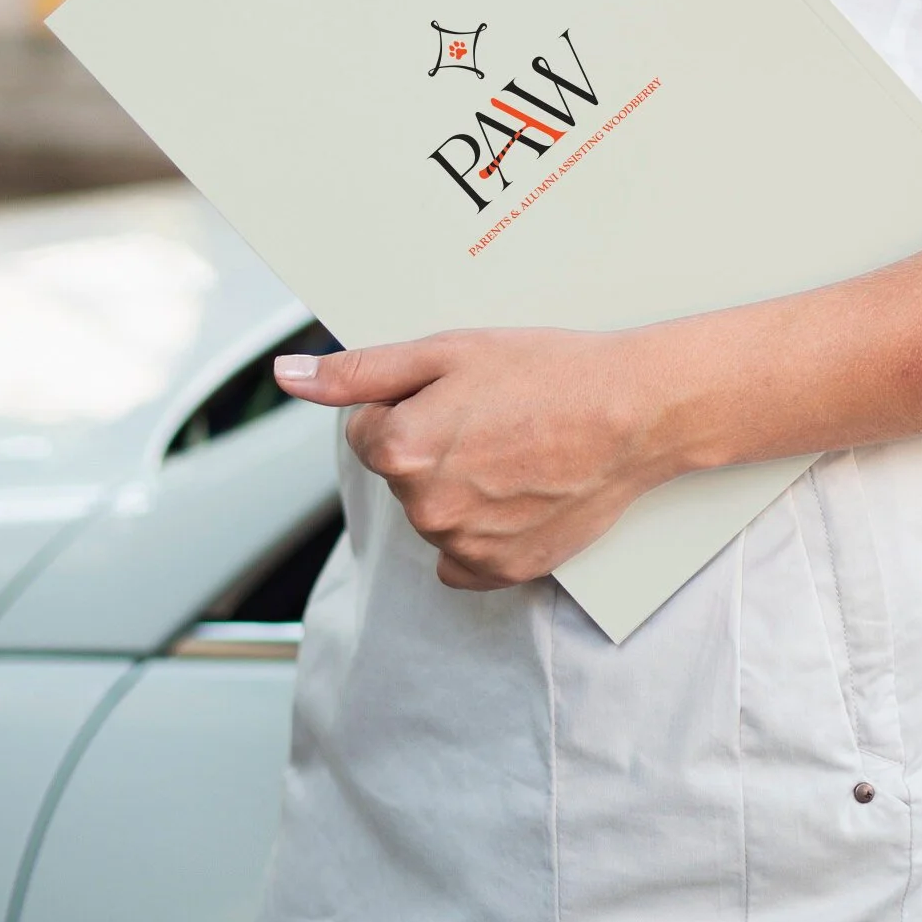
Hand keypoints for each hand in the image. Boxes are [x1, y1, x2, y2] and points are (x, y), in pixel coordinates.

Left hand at [274, 329, 674, 589]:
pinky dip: (482, 530)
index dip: (411, 402)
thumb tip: (287, 376)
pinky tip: (518, 494)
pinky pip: (463, 559)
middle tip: (497, 415)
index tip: (461, 393)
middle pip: (401, 472)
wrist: (634, 413)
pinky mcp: (503, 571)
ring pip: (434, 512)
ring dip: (460, 485)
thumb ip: (359, 371)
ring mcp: (465, 546)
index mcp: (401, 449)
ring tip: (518, 449)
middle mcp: (425, 508)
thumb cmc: (548, 372)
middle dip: (434, 443)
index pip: (368, 429)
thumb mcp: (448, 350)